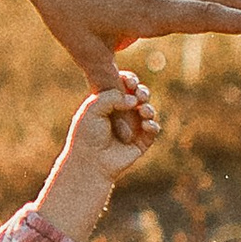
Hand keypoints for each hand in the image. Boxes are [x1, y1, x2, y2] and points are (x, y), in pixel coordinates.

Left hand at [39, 73, 161, 240]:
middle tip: (139, 94)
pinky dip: (152, 125)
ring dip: (148, 108)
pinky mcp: (141, 141)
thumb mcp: (93, 108)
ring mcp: (133, 126)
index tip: (129, 81)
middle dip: (142, 91)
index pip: (123, 85)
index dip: (129, 80)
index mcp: (108, 102)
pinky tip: (146, 124)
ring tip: (142, 111)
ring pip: (148, 110)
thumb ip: (112, 96)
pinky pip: (153, 129)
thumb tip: (133, 99)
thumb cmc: (87, 134)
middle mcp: (122, 113)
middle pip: (139, 95)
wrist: (90, 161)